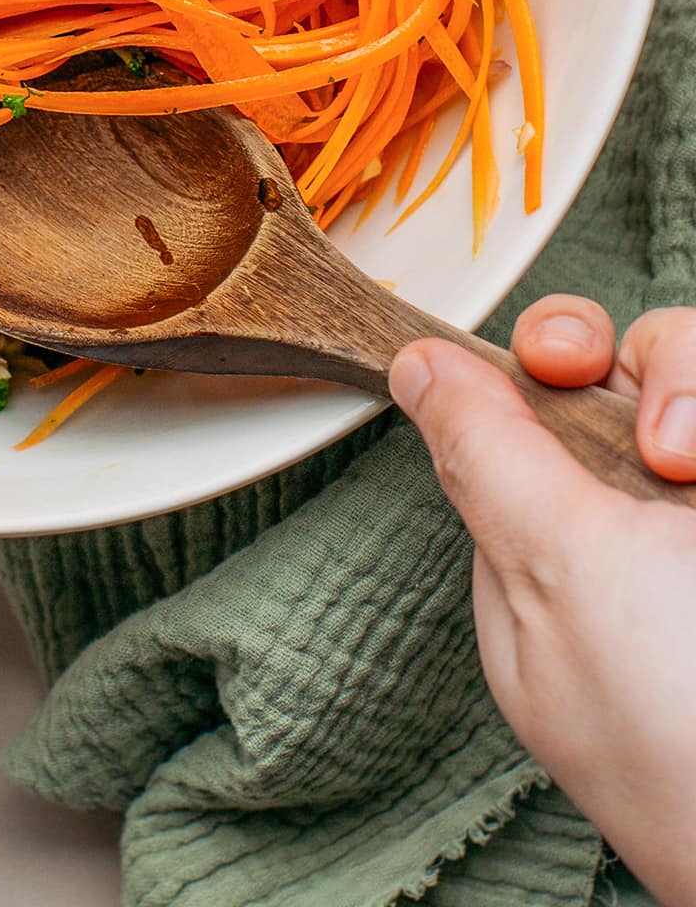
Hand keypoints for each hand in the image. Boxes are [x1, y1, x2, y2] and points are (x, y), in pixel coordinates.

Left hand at [390, 297, 695, 906]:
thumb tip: (412, 366)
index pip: (528, 404)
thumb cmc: (677, 719)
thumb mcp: (557, 573)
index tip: (557, 361)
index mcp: (548, 550)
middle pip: (632, 374)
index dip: (544, 359)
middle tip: (657, 433)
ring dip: (694, 385)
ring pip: (695, 380)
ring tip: (694, 465)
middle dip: (653, 367)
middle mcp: (641, 530)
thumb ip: (485, 459)